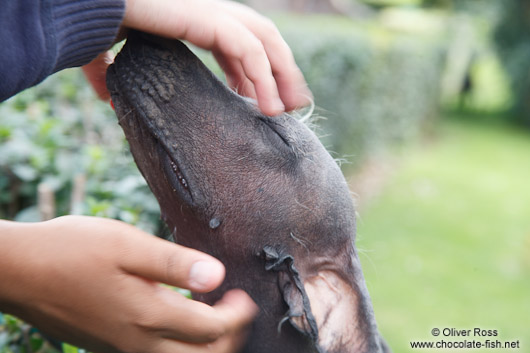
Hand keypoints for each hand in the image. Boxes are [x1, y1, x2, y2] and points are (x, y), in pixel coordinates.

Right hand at [0, 216, 256, 352]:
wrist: (20, 271)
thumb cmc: (71, 250)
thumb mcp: (126, 244)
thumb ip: (173, 263)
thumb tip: (217, 275)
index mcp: (148, 314)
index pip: (213, 330)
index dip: (237, 315)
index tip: (242, 294)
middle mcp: (138, 341)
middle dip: (230, 337)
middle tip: (235, 307)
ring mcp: (122, 349)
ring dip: (206, 346)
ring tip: (213, 317)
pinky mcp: (109, 347)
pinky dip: (180, 348)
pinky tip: (178, 322)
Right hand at [83, 0, 311, 115]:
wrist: (81, 6)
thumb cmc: (89, 22)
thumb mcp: (107, 56)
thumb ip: (112, 76)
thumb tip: (110, 101)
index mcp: (195, 19)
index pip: (240, 46)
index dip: (256, 74)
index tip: (264, 105)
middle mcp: (209, 12)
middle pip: (261, 39)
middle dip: (280, 72)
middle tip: (290, 107)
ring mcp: (210, 11)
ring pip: (264, 41)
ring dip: (281, 76)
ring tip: (286, 113)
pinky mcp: (205, 17)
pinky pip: (248, 48)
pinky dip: (263, 77)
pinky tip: (269, 107)